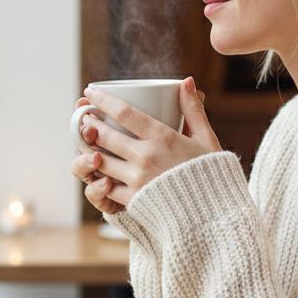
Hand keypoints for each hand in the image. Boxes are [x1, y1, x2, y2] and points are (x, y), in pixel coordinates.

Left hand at [69, 79, 215, 213]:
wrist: (214, 216)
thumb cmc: (211, 175)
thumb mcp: (207, 139)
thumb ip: (194, 110)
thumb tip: (188, 81)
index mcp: (163, 137)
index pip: (124, 112)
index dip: (102, 99)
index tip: (90, 92)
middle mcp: (146, 156)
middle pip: (105, 135)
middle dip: (89, 123)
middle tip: (83, 116)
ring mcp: (137, 180)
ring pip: (100, 160)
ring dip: (88, 149)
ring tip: (85, 141)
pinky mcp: (133, 200)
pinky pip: (106, 187)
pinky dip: (99, 177)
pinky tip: (96, 170)